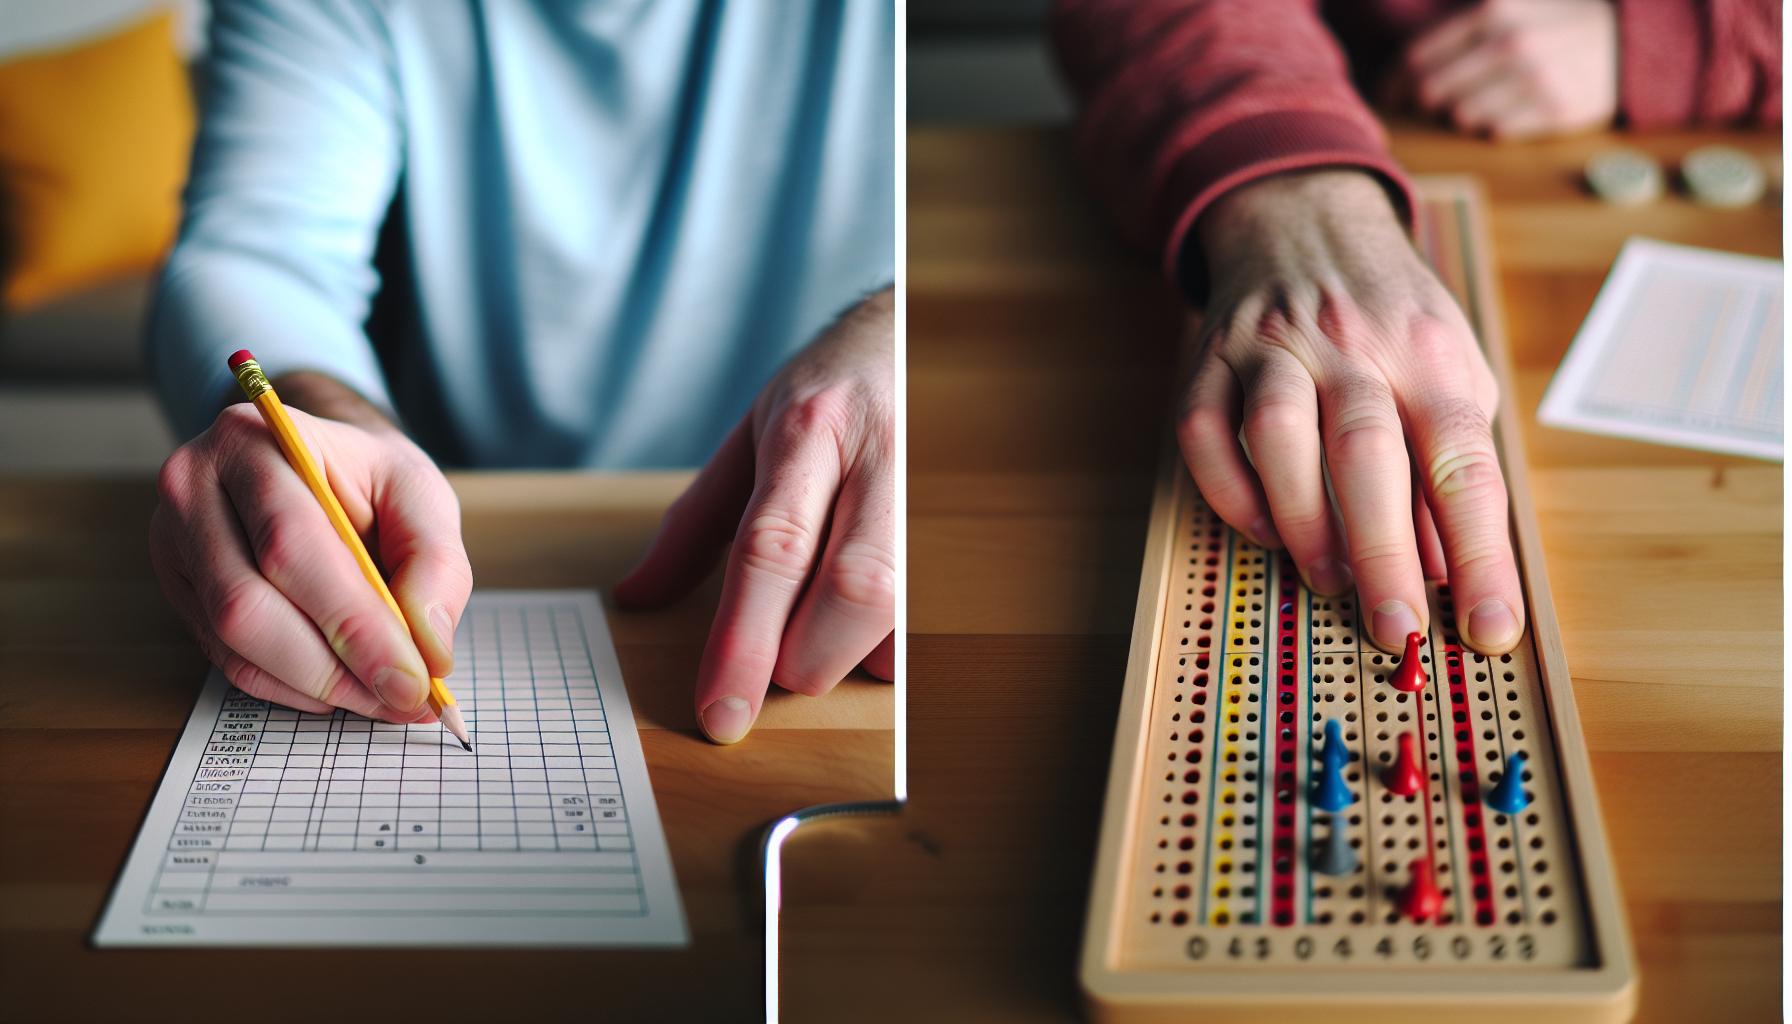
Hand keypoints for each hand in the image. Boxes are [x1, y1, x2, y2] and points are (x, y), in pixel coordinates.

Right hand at [151, 374, 472, 719]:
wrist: (320, 464)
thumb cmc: (370, 478)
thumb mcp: (421, 495)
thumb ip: (436, 564)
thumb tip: (428, 647)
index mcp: (254, 440)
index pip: (291, 544)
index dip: (353, 623)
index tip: (413, 678)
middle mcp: (193, 486)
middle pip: (246, 602)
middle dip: (334, 666)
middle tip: (401, 698)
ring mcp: (173, 540)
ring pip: (231, 640)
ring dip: (315, 684)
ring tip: (380, 696)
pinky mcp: (177, 587)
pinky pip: (226, 659)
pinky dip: (289, 686)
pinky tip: (339, 685)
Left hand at [616, 288, 894, 743]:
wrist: (916, 334)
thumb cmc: (827, 393)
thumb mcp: (749, 436)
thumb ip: (692, 525)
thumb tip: (636, 598)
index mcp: (808, 432)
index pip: (772, 550)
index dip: (745, 642)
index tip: (722, 715)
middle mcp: (878, 457)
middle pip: (851, 590)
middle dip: (806, 658)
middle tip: (779, 665)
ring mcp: (933, 488)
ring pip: (903, 608)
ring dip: (853, 655)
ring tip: (824, 633)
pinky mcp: (967, 519)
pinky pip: (935, 613)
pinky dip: (893, 646)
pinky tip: (871, 627)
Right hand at [1184, 170, 1523, 653]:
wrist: (1304, 222)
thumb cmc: (1387, 315)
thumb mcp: (1448, 373)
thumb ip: (1449, 466)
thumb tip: (1449, 573)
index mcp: (1427, 352)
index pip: (1462, 462)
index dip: (1480, 553)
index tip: (1489, 628)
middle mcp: (1349, 342)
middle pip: (1366, 453)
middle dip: (1382, 555)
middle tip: (1394, 630)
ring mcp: (1271, 347)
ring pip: (1277, 436)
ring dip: (1302, 521)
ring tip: (1327, 578)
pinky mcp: (1209, 361)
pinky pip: (1205, 434)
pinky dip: (1231, 492)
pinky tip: (1264, 528)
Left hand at [1404, 0, 1616, 139]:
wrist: (1628, 41)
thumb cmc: (1553, 23)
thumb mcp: (1508, 4)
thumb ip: (1458, 19)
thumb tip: (1402, 61)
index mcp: (1492, 10)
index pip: (1415, 57)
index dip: (1393, 81)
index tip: (1387, 95)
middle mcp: (1511, 44)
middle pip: (1432, 90)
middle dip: (1421, 102)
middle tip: (1422, 106)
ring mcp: (1534, 80)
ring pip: (1461, 115)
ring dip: (1459, 113)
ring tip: (1471, 103)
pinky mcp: (1554, 111)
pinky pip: (1496, 130)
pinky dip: (1493, 123)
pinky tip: (1505, 110)